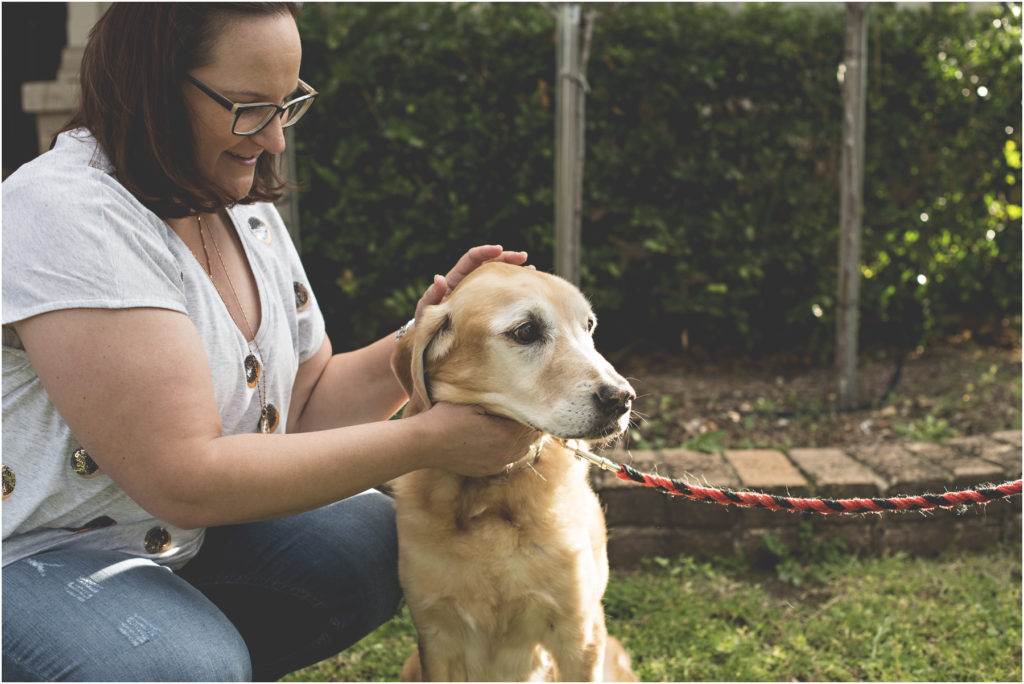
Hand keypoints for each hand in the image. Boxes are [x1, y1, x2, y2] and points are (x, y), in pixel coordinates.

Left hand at [414, 245, 529, 320]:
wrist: (432, 339)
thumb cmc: (427, 323)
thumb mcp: (426, 309)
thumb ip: (432, 295)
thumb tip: (439, 278)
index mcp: (455, 279)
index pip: (471, 259)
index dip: (485, 252)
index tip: (499, 249)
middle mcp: (469, 282)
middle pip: (490, 263)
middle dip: (507, 258)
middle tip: (523, 257)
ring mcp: (479, 293)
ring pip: (498, 277)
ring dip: (514, 272)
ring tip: (531, 269)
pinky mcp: (486, 305)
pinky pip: (500, 293)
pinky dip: (512, 289)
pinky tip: (527, 289)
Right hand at [414, 402, 541, 476]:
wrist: (424, 444)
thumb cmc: (446, 417)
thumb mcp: (473, 402)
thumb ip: (498, 401)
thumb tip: (517, 397)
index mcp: (506, 434)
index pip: (531, 422)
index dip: (532, 410)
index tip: (531, 401)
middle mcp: (505, 453)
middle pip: (530, 438)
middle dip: (530, 425)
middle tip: (528, 410)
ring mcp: (495, 464)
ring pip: (521, 451)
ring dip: (522, 439)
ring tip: (519, 425)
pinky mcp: (486, 471)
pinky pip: (507, 461)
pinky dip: (509, 450)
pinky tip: (503, 440)